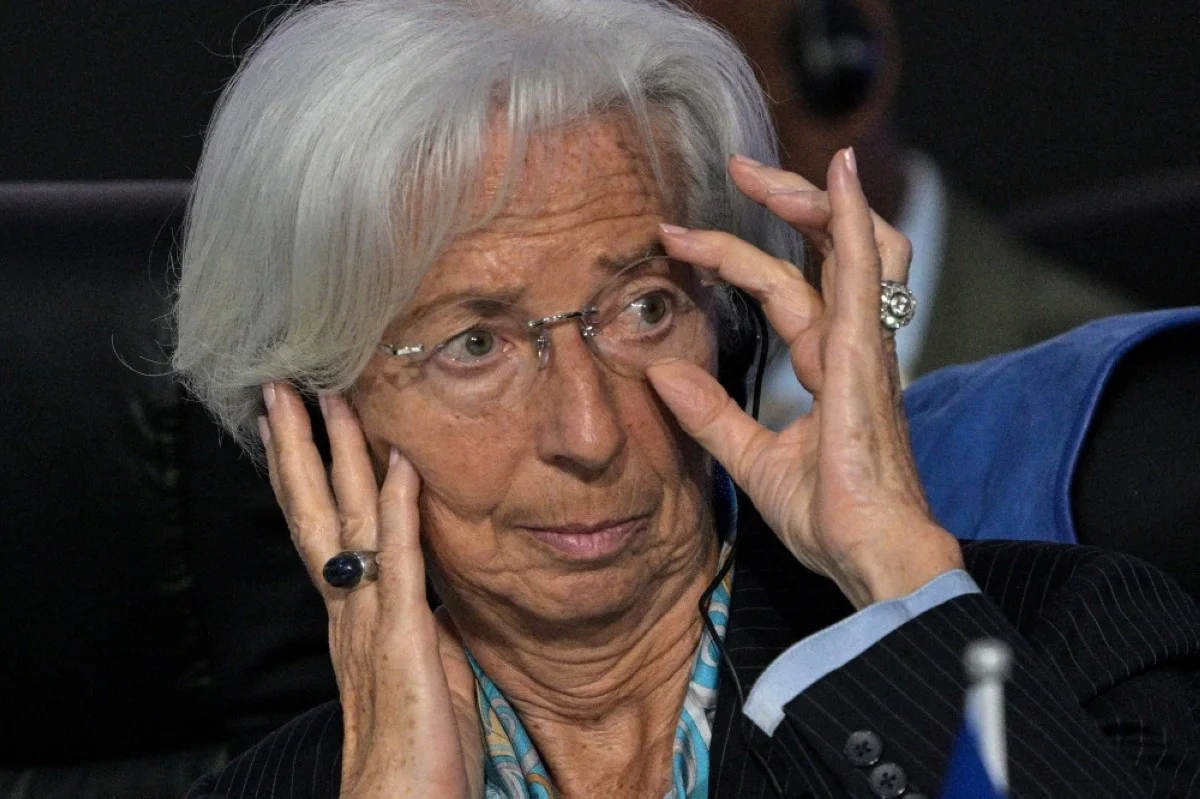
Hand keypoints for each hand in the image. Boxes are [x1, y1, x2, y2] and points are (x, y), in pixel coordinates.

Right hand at [258, 383, 482, 797]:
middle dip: (299, 448)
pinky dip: (397, 510)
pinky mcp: (403, 641)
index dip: (304, 476)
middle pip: (315, 514)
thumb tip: (434, 590)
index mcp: (355, 618)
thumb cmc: (420, 753)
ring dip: (336, 457)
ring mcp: (370, 623)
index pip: (322, 531)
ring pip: (345, 523)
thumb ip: (423, 623)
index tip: (292, 425)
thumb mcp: (425, 670)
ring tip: (324, 400)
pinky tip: (397, 465)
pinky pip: (400, 564)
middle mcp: (350, 612)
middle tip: (281, 388)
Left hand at [647, 149, 962, 608]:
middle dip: (784, 203)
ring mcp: (864, 348)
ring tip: (760, 174)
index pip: (785, 287)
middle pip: (827, 250)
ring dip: (808, 202)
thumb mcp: (752, 458)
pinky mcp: (864, 359)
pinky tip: (836, 178)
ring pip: (849, 248)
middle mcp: (851, 346)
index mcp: (830, 365)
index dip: (736, 256)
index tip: (678, 239)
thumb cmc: (831, 518)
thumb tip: (661, 375)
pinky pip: (863, 274)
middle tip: (733, 171)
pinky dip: (850, 221)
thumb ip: (711, 415)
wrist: (871, 558)